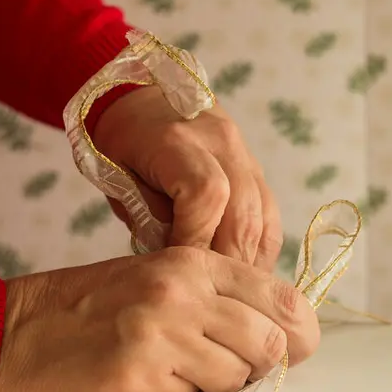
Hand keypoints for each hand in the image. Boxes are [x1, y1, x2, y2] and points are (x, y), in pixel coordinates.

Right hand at [0, 247, 318, 391]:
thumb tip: (276, 336)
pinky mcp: (140, 378)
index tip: (292, 351)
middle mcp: (182, 290)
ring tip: (175, 378)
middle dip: (261, 367)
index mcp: (190, 262)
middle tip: (230, 375)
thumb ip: (211, 300)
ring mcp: (162, 333)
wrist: (3, 341)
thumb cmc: (79, 316)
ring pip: (240, 375)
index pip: (281, 297)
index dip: (298, 333)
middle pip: (273, 341)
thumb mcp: (150, 282)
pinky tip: (146, 389)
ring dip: (218, 388)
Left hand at [92, 86, 282, 271]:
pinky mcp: (258, 170)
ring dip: (248, 263)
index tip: (181, 270)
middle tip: (209, 295)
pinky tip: (242, 270)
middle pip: (243, 217)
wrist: (140, 96)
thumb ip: (152, 223)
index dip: (197, 241)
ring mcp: (246, 155)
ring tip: (227, 290)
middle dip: (227, 264)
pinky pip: (271, 218)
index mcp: (177, 140)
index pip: (207, 196)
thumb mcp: (121, 183)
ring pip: (264, 221)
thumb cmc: (121, 145)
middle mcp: (221, 143)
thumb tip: (183, 268)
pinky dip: (259, 250)